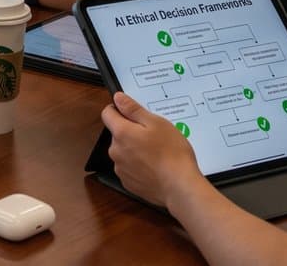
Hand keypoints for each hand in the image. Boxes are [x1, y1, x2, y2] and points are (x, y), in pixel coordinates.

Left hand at [102, 91, 205, 211]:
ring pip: (124, 151)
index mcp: (121, 133)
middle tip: (154, 135)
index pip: (107, 113)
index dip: (119, 109)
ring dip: (135, 150)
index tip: (132, 112)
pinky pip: (129, 168)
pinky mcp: (127, 182)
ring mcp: (120, 168)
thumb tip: (118, 98)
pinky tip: (155, 167)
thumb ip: (134, 109)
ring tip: (157, 154)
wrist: (179, 188)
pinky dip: (139, 166)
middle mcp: (115, 151)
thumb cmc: (172, 154)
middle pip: (118, 134)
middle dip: (131, 132)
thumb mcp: (157, 123)